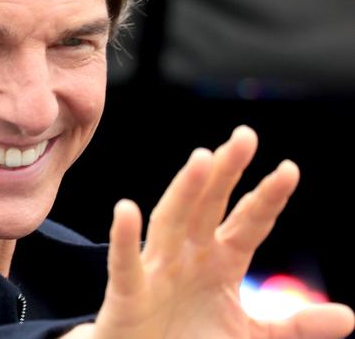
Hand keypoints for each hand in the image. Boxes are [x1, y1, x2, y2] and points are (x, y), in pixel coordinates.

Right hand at [63, 126, 354, 338]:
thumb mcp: (251, 337)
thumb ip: (295, 326)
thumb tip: (348, 317)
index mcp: (221, 261)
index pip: (248, 222)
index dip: (267, 197)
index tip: (289, 170)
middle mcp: (190, 256)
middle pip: (209, 206)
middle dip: (226, 172)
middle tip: (244, 137)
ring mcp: (158, 270)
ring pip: (171, 222)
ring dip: (185, 191)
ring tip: (202, 158)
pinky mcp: (129, 292)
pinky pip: (126, 264)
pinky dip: (124, 238)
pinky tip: (126, 210)